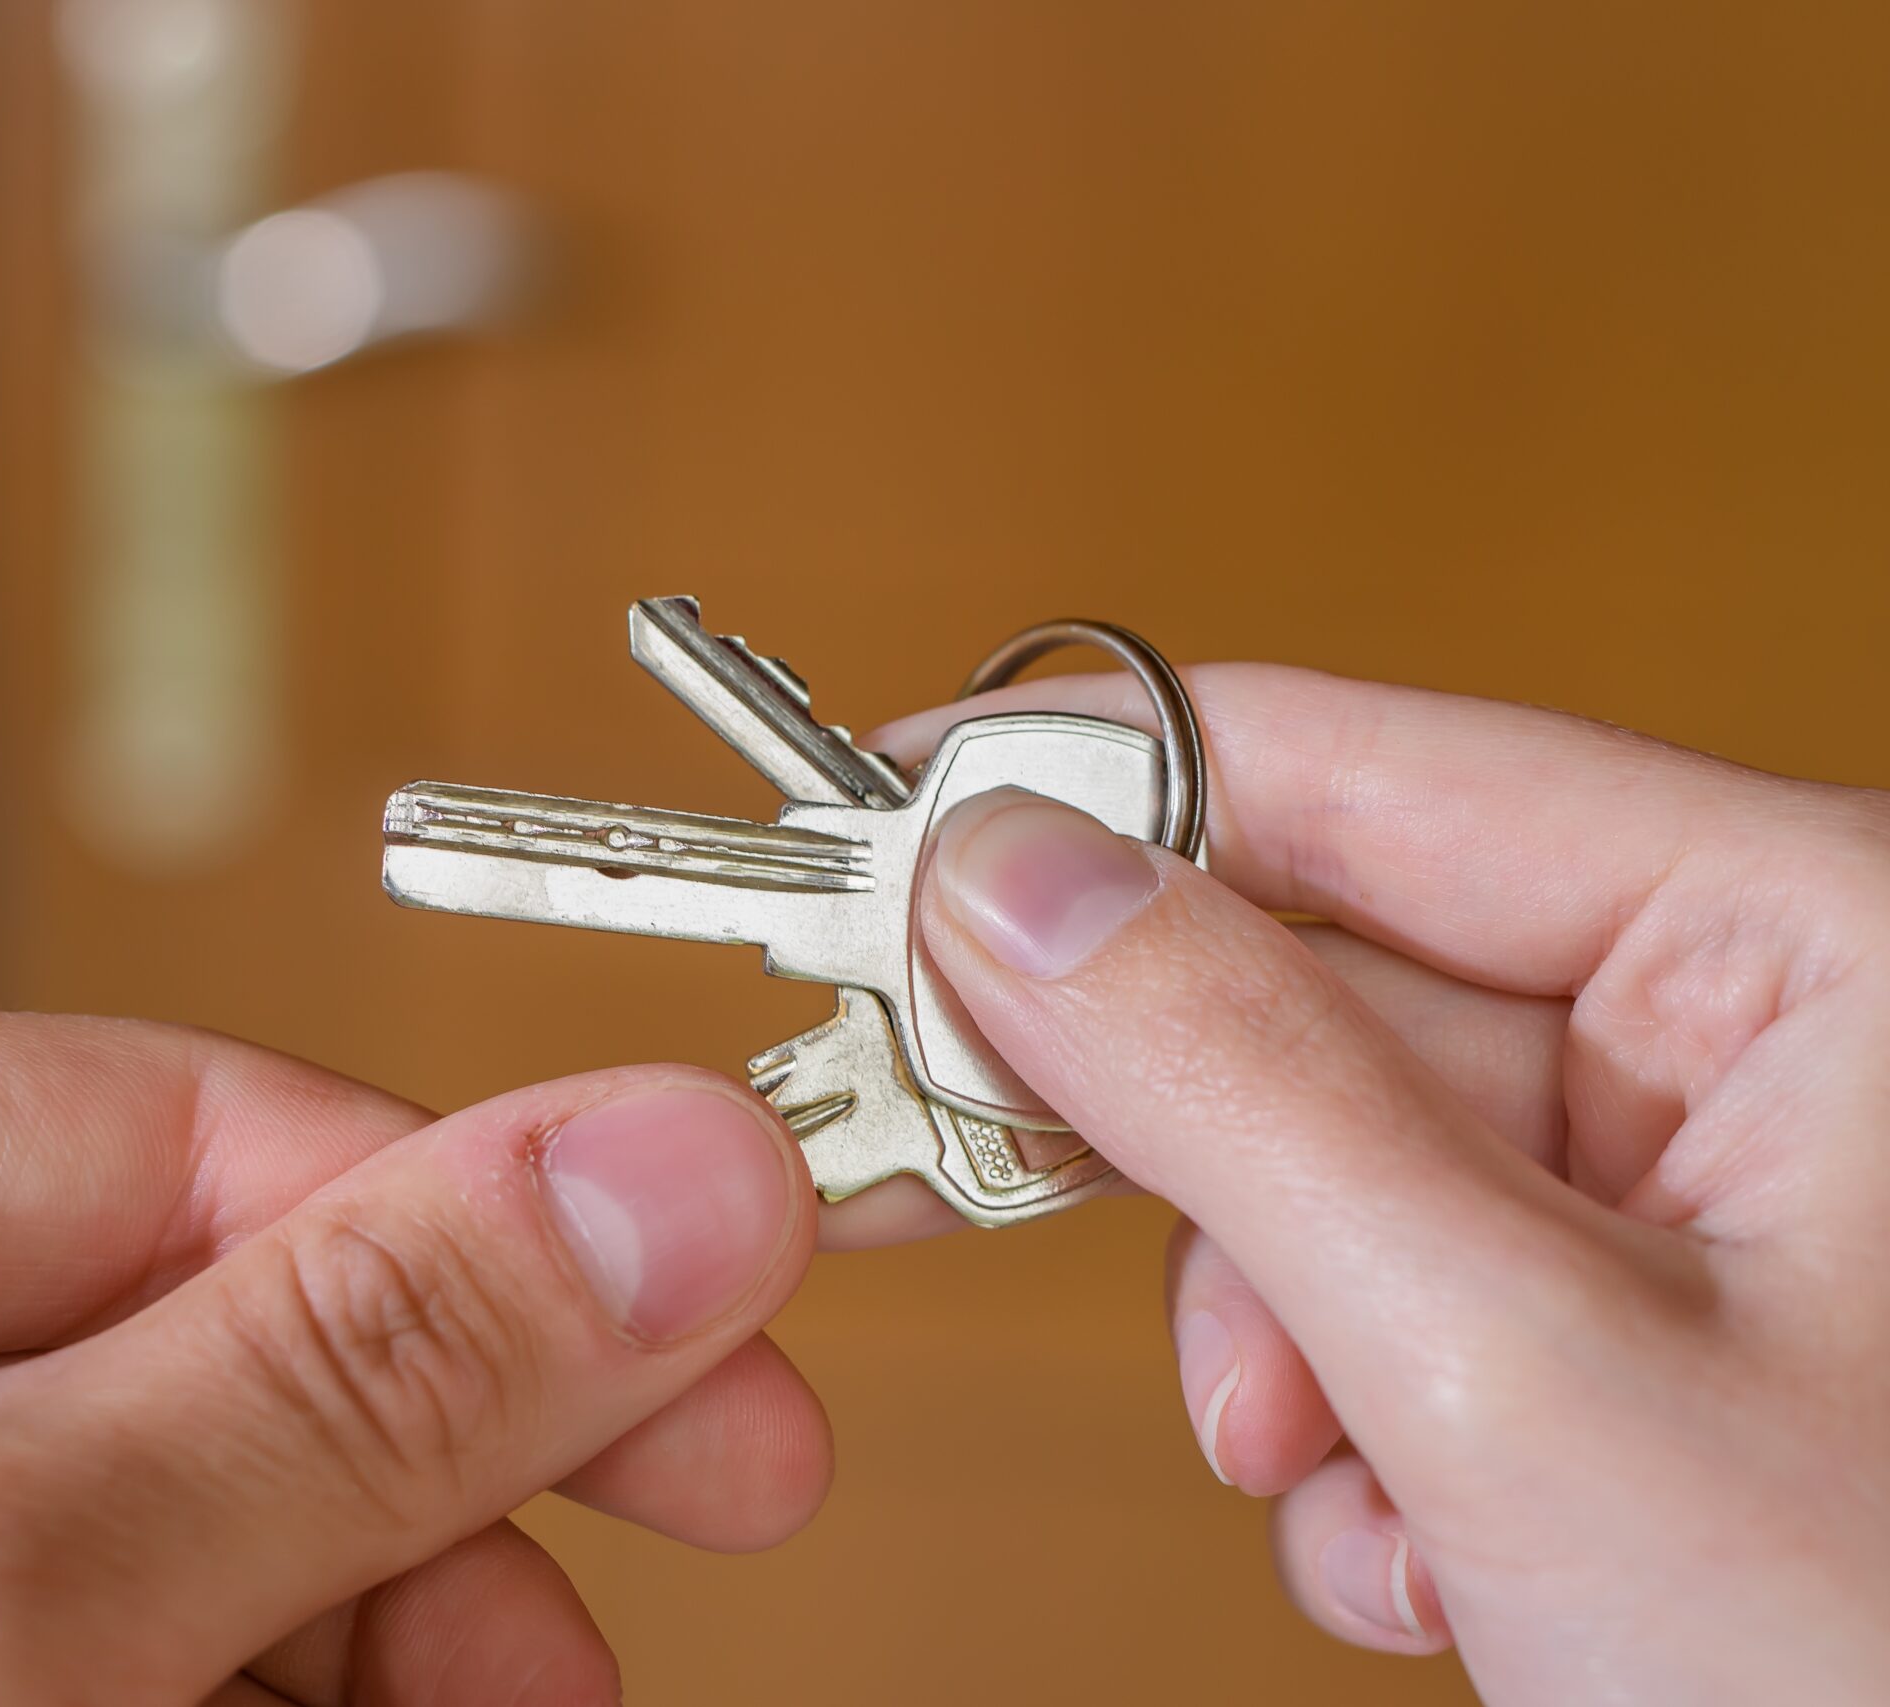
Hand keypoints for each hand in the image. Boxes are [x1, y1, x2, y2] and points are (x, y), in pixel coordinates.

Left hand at [0, 1014, 824, 1703]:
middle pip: (203, 1358)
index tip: (727, 1398)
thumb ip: (348, 1371)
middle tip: (581, 1675)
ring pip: (158, 1552)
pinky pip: (75, 1669)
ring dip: (345, 1656)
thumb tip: (673, 1169)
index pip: (205, 1135)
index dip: (501, 1257)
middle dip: (419, 1522)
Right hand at [874, 665, 1889, 1703]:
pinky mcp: (1661, 1337)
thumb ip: (1244, 1089)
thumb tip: (1010, 881)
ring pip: (1348, 1175)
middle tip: (935, 1152)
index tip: (885, 826)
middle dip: (1176, 1146)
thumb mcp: (1519, 1371)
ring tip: (1317, 1478)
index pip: (1379, 771)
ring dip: (1273, 1344)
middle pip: (1336, 984)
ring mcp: (1720, 1201)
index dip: (1103, 787)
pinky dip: (1359, 1442)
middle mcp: (1772, 1037)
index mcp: (1822, 941)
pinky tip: (1428, 1565)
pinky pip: (1410, 1310)